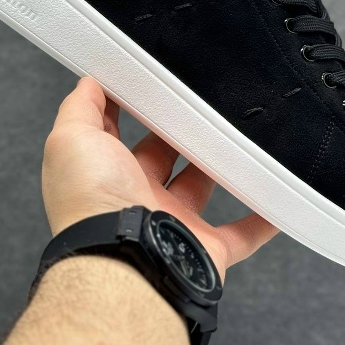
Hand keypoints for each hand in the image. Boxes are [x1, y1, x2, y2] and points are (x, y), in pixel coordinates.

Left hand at [42, 77, 278, 279]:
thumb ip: (78, 108)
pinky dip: (259, 221)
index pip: (115, 136)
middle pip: (162, 159)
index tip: (148, 85)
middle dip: (177, 134)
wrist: (123, 262)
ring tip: (236, 137)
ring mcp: (171, 224)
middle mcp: (136, 199)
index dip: (128, 111)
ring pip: (201, 189)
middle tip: (197, 105)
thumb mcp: (71, 139)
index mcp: (105, 174)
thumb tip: (88, 82)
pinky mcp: (204, 249)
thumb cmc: (91, 200)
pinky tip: (273, 202)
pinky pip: (240, 235)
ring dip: (217, 168)